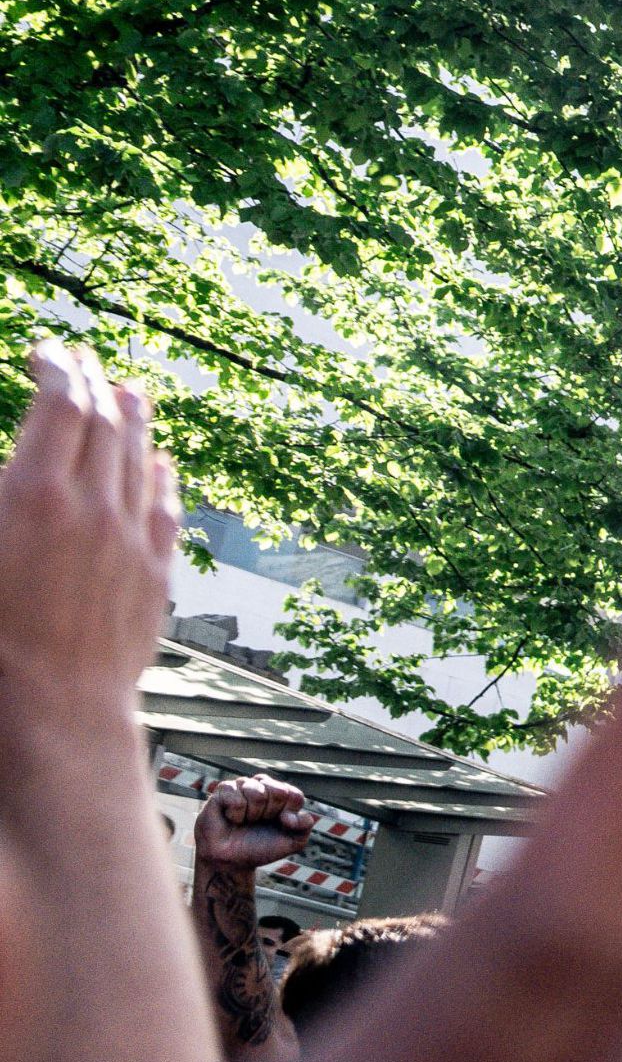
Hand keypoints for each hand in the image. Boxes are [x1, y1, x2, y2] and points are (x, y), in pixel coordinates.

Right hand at [0, 343, 178, 714]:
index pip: (62, 405)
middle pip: (107, 423)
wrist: (51, 709)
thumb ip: (2, 491)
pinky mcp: (155, 576)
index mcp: (34, 494)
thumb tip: (19, 471)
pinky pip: (165, 509)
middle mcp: (94, 508)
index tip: (46, 353)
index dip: (58, 369)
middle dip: (95, 384)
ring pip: (142, 460)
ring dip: (134, 420)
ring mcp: (132, 541)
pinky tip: (158, 464)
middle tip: (83, 362)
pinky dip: (160, 476)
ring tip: (126, 393)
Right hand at [192, 775, 312, 872]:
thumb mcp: (293, 842)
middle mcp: (263, 787)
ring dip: (253, 814)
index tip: (280, 824)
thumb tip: (291, 815)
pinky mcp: (223, 790)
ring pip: (257, 793)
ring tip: (245, 821)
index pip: (294, 795)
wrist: (231, 860)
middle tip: (259, 822)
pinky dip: (236, 814)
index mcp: (282, 796)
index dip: (288, 813)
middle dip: (271, 813)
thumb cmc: (260, 848)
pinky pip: (236, 798)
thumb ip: (305, 825)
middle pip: (278, 791)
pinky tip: (231, 818)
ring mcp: (243, 786)